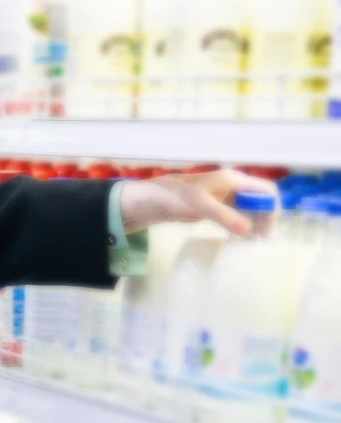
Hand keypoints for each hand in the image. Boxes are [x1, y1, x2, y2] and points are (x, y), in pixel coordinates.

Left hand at [119, 170, 278, 236]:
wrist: (152, 201)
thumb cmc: (174, 196)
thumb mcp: (200, 205)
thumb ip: (224, 215)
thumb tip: (247, 230)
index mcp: (234, 179)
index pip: (266, 191)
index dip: (271, 208)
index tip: (266, 230)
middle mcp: (233, 186)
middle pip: (260, 201)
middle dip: (265, 218)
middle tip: (260, 241)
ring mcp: (225, 197)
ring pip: (250, 209)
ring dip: (255, 223)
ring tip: (252, 243)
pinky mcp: (216, 207)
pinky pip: (237, 216)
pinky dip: (241, 226)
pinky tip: (240, 239)